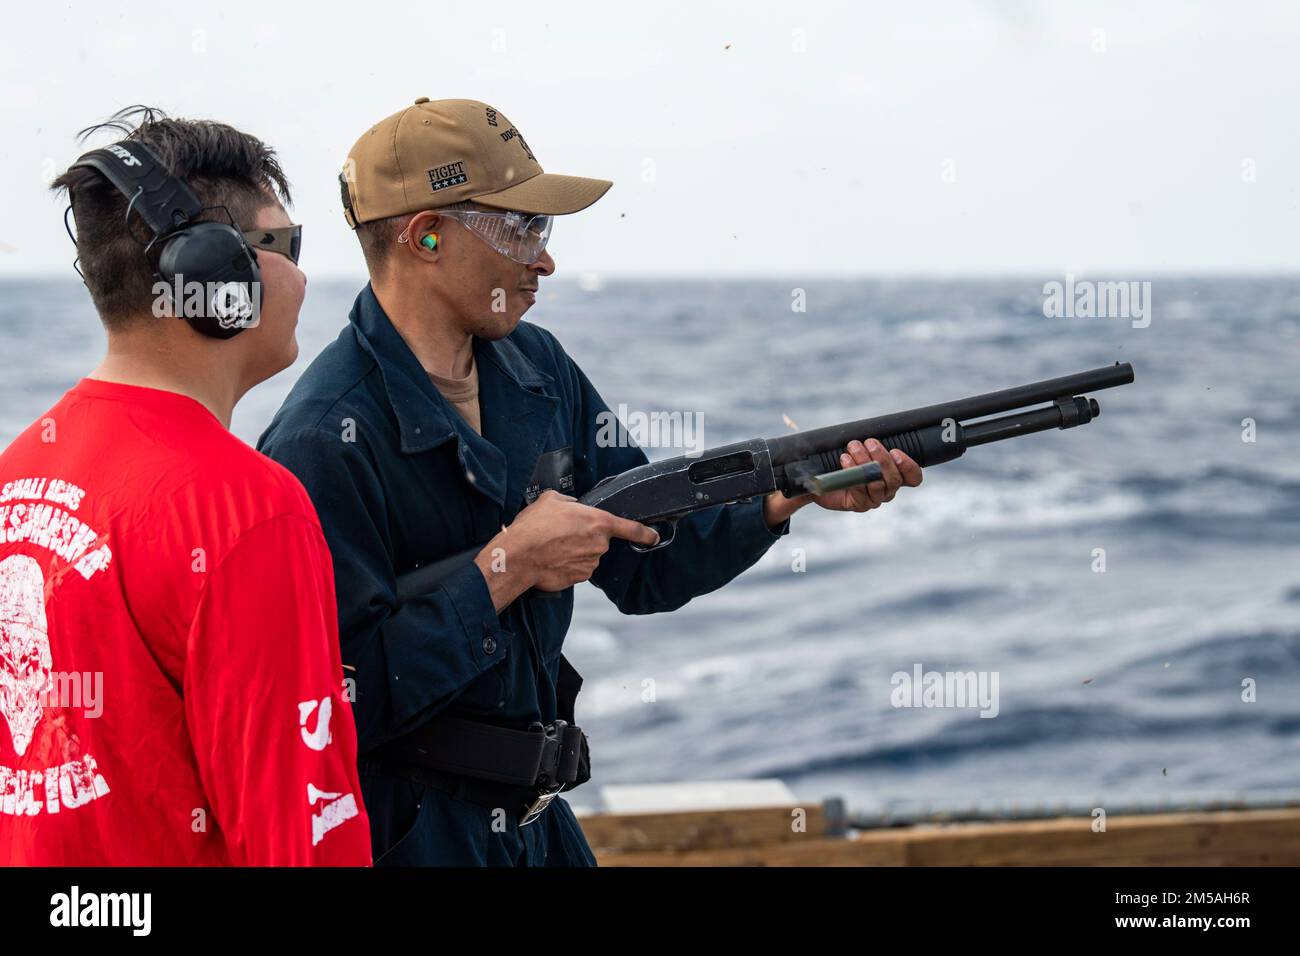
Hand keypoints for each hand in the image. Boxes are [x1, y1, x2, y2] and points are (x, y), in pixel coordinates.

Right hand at [474, 490, 658, 607]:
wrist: (519, 556)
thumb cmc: (534, 527)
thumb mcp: (551, 500)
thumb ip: (569, 502)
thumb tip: (570, 506)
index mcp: (598, 522)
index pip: (630, 528)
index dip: (645, 533)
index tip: (654, 537)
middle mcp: (598, 545)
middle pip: (598, 541)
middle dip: (583, 537)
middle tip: (560, 533)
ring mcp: (589, 564)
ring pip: (587, 556)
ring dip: (573, 552)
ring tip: (551, 546)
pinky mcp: (578, 578)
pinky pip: (576, 570)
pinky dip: (566, 565)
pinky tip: (551, 559)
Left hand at [815, 438, 921, 511]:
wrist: (820, 478)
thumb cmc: (845, 458)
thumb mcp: (863, 447)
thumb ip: (874, 443)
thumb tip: (875, 432)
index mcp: (894, 476)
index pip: (913, 477)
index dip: (909, 466)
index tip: (895, 452)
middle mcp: (887, 490)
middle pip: (895, 479)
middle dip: (882, 458)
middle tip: (870, 443)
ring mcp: (874, 499)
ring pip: (877, 484)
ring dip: (865, 462)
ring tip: (853, 447)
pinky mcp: (859, 504)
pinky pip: (860, 490)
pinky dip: (853, 472)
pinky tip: (844, 459)